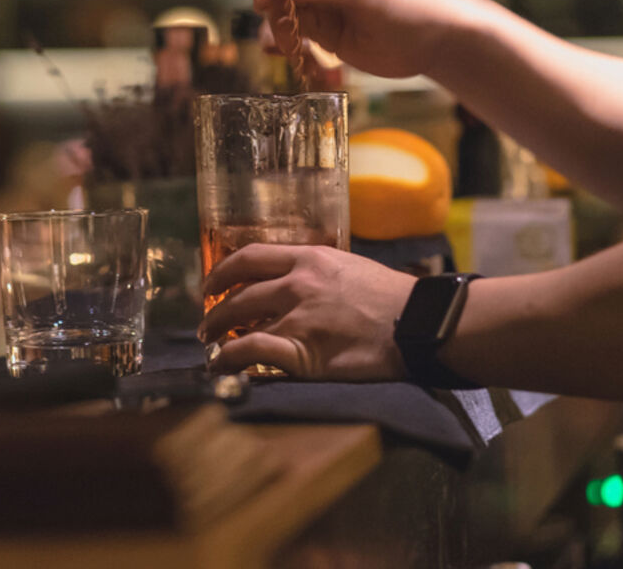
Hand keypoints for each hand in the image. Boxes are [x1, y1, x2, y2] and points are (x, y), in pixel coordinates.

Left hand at [199, 244, 415, 380]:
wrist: (416, 324)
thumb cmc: (390, 298)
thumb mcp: (348, 268)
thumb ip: (317, 272)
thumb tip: (293, 282)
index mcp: (309, 259)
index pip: (250, 257)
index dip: (222, 272)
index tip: (211, 285)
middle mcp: (297, 284)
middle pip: (237, 293)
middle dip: (214, 310)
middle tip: (206, 323)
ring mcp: (298, 317)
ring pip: (238, 323)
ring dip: (218, 336)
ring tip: (212, 347)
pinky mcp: (302, 351)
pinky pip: (251, 351)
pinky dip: (229, 359)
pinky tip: (223, 365)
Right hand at [253, 0, 478, 78]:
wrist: (440, 41)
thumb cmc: (411, 5)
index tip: (264, 1)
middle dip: (274, 5)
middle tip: (280, 31)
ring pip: (285, 9)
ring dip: (278, 27)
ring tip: (285, 48)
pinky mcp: (328, 28)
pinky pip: (297, 31)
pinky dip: (288, 41)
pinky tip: (289, 53)